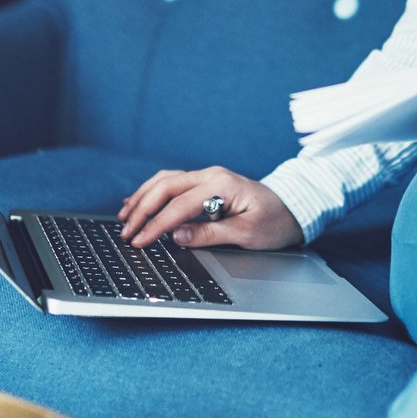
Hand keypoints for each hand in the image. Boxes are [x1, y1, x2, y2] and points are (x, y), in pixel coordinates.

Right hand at [116, 166, 302, 250]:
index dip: (156, 225)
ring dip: (142, 198)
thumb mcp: (246, 234)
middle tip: (126, 232)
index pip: (179, 205)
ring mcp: (207, 177)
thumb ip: (210, 234)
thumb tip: (176, 236)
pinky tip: (137, 202)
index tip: (140, 241)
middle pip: (165, 187)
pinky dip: (152, 192)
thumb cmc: (274, 222)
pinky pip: (172, 183)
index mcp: (221, 185)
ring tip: (124, 217)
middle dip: (142, 209)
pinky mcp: (205, 183)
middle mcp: (211, 175)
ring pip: (165, 181)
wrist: (292, 209)